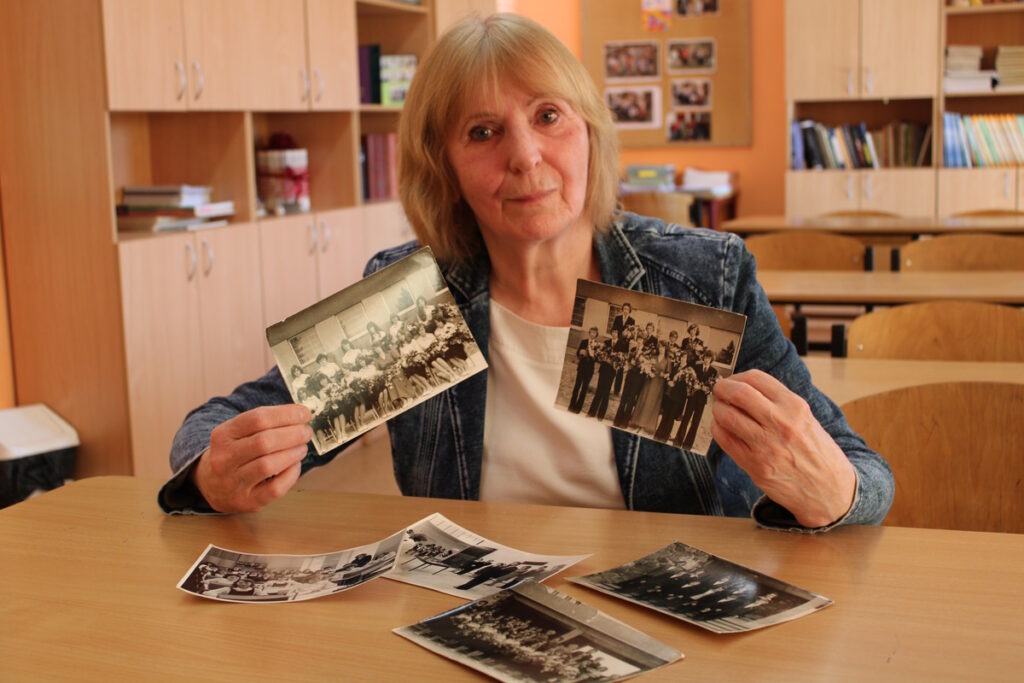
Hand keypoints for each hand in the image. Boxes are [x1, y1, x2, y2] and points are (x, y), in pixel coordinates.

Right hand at [191, 404, 312, 512]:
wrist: (212, 485)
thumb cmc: (235, 453)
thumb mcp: (237, 433)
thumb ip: (264, 423)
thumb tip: (300, 414)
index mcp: (222, 435)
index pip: (257, 418)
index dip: (286, 414)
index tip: (304, 413)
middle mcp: (224, 459)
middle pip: (264, 441)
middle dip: (293, 434)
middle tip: (306, 432)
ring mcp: (234, 482)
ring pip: (269, 465)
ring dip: (293, 453)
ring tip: (302, 447)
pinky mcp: (247, 501)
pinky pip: (275, 488)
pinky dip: (291, 474)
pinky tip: (295, 465)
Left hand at [710, 370, 855, 527]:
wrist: (830, 490)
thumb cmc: (817, 453)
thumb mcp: (806, 419)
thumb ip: (779, 403)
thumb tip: (745, 388)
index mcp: (795, 407)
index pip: (757, 379)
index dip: (738, 376)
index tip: (732, 380)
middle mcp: (781, 423)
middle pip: (739, 394)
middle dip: (722, 388)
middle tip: (719, 390)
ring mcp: (766, 445)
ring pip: (727, 416)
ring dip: (717, 409)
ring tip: (719, 410)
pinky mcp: (755, 466)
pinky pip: (725, 440)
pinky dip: (718, 429)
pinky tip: (721, 427)